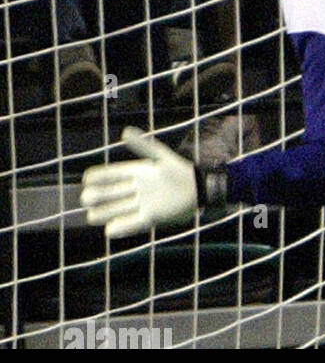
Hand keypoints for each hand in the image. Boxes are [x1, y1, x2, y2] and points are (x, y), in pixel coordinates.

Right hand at [81, 127, 198, 239]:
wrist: (199, 189)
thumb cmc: (180, 170)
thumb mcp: (161, 157)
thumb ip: (143, 146)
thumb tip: (124, 131)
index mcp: (137, 173)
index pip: (113, 174)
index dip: (100, 176)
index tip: (87, 178)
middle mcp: (136, 190)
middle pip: (112, 193)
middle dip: (98, 196)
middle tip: (86, 198)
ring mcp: (142, 204)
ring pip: (118, 209)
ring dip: (105, 213)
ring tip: (91, 216)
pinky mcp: (151, 218)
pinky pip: (133, 224)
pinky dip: (122, 227)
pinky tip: (110, 230)